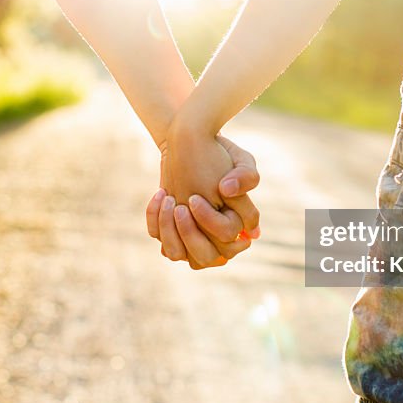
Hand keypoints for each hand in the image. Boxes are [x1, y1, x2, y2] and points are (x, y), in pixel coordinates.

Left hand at [146, 136, 260, 268]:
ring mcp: (192, 237)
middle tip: (180, 206)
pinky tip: (160, 194)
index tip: (195, 197)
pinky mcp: (171, 232)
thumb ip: (247, 175)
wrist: (190, 144)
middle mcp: (216, 239)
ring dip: (170, 231)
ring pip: (178, 255)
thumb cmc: (220, 153)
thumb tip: (230, 193)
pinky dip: (156, 221)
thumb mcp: (240, 159)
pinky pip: (160, 241)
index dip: (212, 222)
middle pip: (206, 258)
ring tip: (168, 200)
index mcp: (237, 226)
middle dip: (190, 234)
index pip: (230, 241)